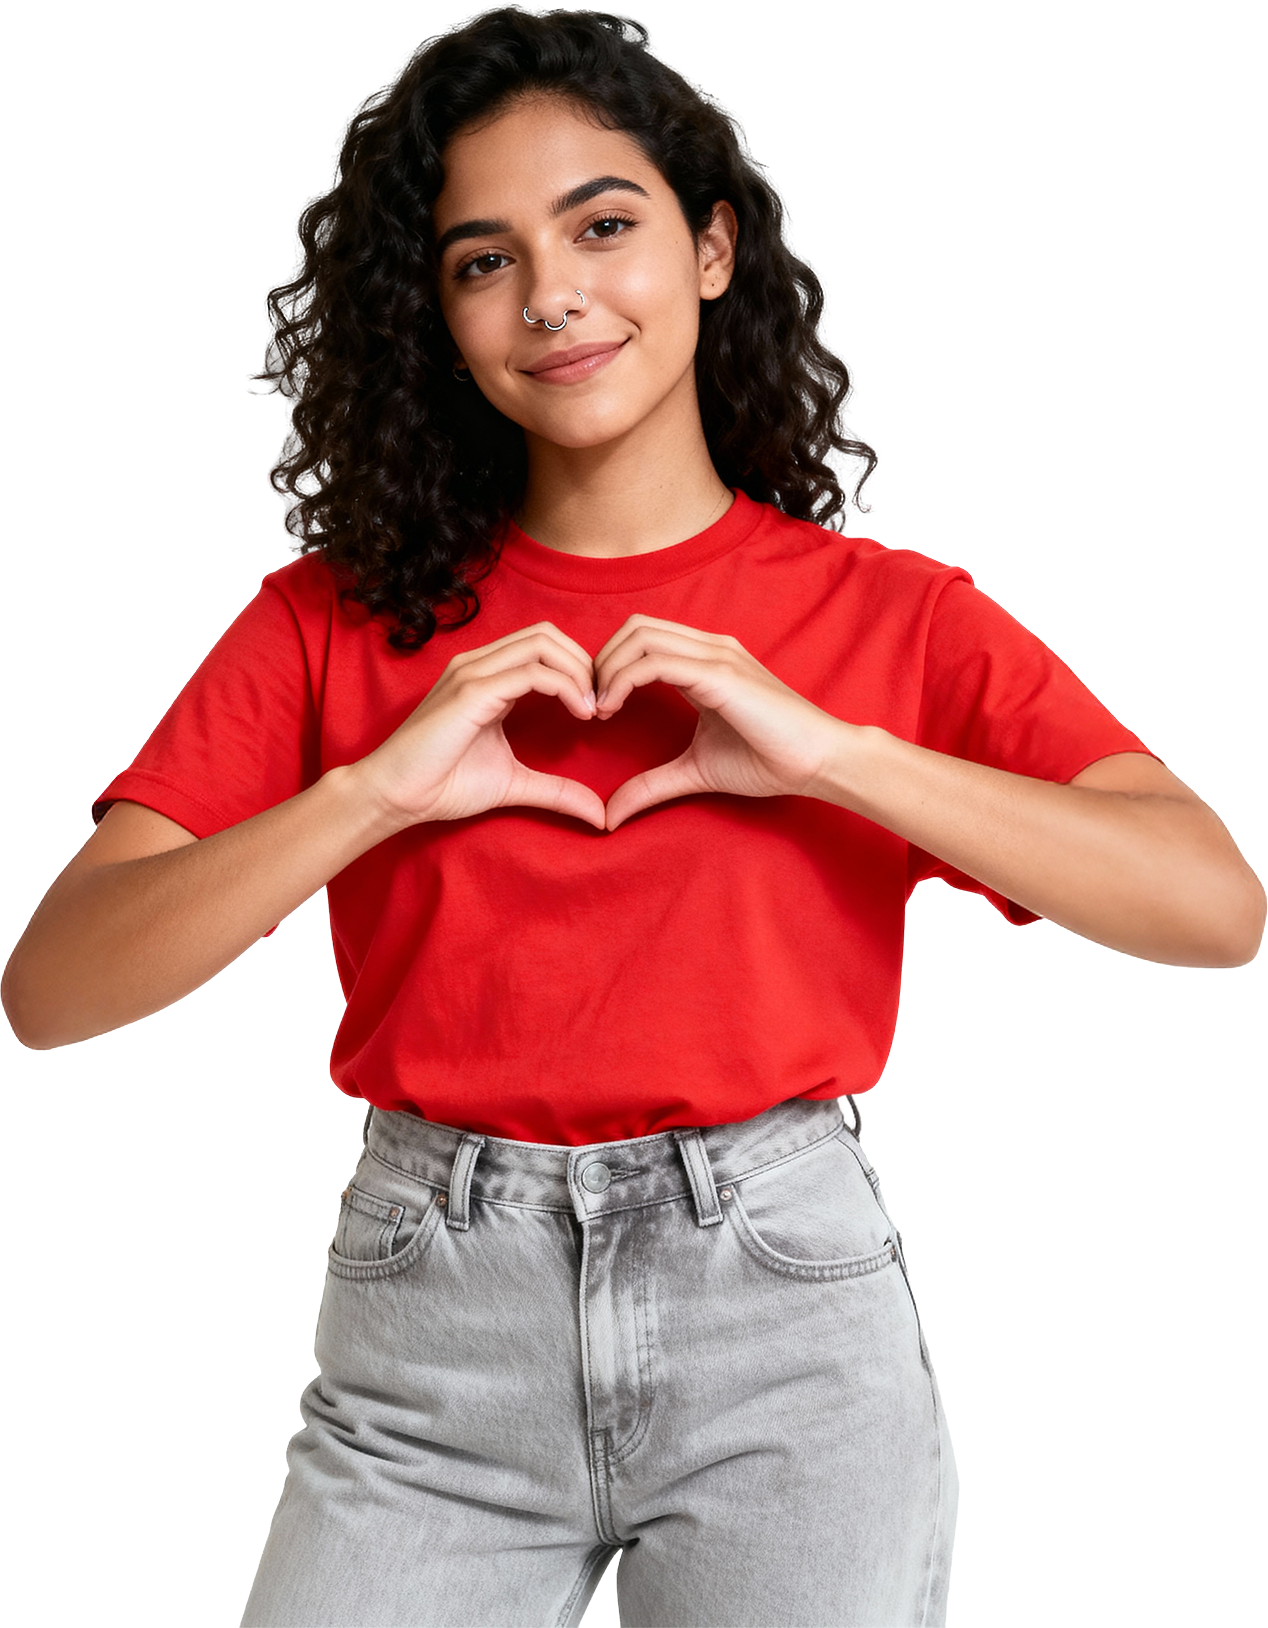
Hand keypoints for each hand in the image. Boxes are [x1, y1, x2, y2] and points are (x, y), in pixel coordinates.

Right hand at [351, 622, 606, 830]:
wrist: (394, 795)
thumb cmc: (442, 785)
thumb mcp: (514, 784)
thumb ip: (556, 791)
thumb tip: (599, 815)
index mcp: (486, 676)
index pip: (543, 645)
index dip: (578, 668)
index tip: (596, 708)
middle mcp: (479, 664)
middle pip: (548, 634)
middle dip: (585, 663)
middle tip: (601, 704)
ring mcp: (473, 672)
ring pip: (543, 644)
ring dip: (579, 671)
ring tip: (592, 709)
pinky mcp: (472, 691)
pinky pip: (532, 672)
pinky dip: (566, 687)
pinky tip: (579, 713)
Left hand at [593, 615, 850, 831]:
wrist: (818, 761)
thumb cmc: (769, 760)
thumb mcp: (695, 772)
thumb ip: (651, 785)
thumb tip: (611, 815)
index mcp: (703, 662)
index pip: (641, 639)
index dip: (608, 666)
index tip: (595, 710)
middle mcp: (708, 648)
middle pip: (633, 627)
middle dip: (600, 661)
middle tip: (588, 706)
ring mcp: (715, 656)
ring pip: (640, 636)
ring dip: (606, 668)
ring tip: (598, 709)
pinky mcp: (720, 674)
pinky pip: (656, 661)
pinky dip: (622, 679)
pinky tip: (612, 709)